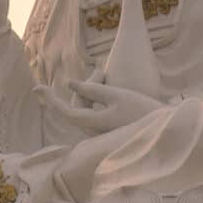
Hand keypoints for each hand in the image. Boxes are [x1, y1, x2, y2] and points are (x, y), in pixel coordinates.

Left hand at [42, 79, 161, 138]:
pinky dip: (98, 97)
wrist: (165, 131)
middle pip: (77, 105)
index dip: (51, 99)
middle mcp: (93, 131)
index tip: (37, 87)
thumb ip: (92, 89)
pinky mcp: (107, 129)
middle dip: (85, 85)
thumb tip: (70, 84)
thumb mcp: (116, 95)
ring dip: (92, 89)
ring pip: (86, 107)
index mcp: (93, 124)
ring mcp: (99, 131)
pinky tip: (107, 84)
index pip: (66, 111)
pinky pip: (94, 111)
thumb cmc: (142, 111)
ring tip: (106, 75)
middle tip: (102, 71)